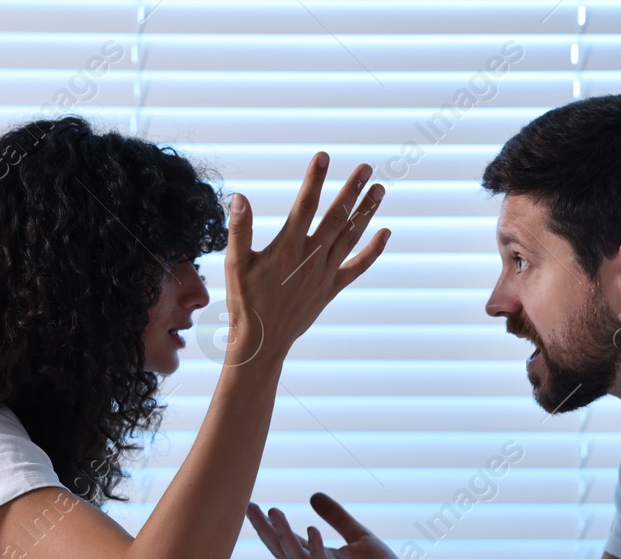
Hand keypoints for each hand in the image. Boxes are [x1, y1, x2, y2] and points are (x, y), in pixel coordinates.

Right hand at [222, 152, 389, 365]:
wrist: (262, 341)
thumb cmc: (245, 302)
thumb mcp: (235, 264)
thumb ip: (239, 230)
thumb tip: (240, 197)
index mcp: (287, 249)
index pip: (304, 206)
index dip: (315, 180)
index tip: (324, 156)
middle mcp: (311, 258)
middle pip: (336, 217)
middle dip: (352, 190)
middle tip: (367, 167)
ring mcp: (325, 273)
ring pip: (351, 237)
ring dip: (366, 212)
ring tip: (380, 189)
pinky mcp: (332, 288)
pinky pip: (357, 266)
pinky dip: (373, 250)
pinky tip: (386, 232)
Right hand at [248, 493, 418, 558]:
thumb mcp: (359, 536)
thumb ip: (338, 517)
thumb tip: (312, 495)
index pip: (287, 541)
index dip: (270, 524)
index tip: (253, 505)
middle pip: (283, 551)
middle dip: (266, 530)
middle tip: (249, 508)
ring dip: (284, 537)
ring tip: (274, 513)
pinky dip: (316, 550)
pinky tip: (311, 530)